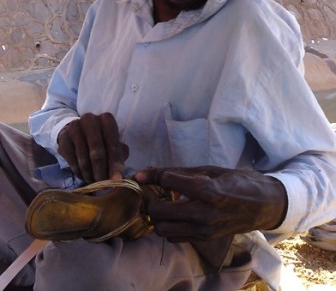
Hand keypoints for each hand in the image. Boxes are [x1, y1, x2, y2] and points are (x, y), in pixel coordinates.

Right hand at [57, 112, 127, 182]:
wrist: (75, 132)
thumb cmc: (100, 139)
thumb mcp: (112, 143)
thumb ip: (119, 155)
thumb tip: (119, 175)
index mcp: (106, 119)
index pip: (113, 144)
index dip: (116, 163)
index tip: (117, 180)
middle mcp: (90, 119)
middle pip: (97, 151)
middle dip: (101, 171)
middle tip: (104, 185)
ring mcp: (74, 127)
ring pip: (83, 158)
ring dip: (90, 174)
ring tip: (94, 182)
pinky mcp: (64, 137)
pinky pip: (72, 160)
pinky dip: (79, 172)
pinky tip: (84, 176)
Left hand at [134, 166, 287, 241]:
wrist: (264, 206)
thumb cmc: (237, 182)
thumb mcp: (208, 170)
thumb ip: (176, 172)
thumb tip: (145, 173)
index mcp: (208, 191)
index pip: (168, 182)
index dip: (152, 176)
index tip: (145, 175)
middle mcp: (205, 214)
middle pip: (158, 211)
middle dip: (149, 199)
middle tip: (151, 190)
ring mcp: (204, 230)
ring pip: (162, 228)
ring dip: (157, 215)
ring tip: (162, 203)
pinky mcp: (204, 239)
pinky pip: (173, 237)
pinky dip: (167, 225)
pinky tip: (174, 214)